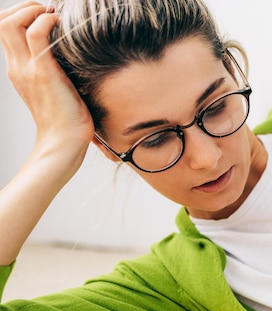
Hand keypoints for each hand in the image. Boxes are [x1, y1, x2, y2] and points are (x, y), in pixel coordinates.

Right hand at [0, 1, 93, 171]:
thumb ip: (55, 70)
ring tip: (53, 15)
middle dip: (24, 6)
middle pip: (1, 21)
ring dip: (32, 10)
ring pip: (10, 23)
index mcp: (18, 69)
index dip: (21, 14)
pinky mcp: (43, 72)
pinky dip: (47, 20)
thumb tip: (72, 56)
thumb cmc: (68, 119)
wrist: (64, 143)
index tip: (45, 15)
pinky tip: (62, 24)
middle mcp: (17, 66)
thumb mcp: (57, 88)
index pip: (5, 29)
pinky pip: (37, 34)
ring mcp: (27, 69)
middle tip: (47, 10)